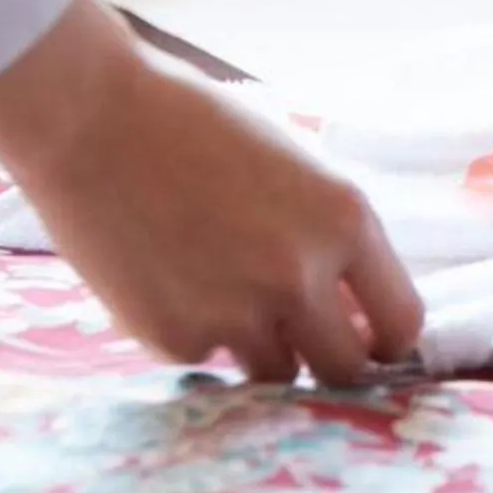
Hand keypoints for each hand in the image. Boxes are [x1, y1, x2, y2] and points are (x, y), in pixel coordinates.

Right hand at [0, 0, 423, 385]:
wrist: (91, 117)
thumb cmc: (196, 124)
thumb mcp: (297, 168)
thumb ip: (330, 235)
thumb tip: (352, 303)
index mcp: (346, 222)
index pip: (402, 320)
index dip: (387, 339)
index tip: (372, 340)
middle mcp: (300, 276)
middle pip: (346, 370)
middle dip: (332, 361)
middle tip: (311, 346)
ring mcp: (235, 314)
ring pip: (275, 375)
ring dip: (264, 350)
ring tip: (225, 293)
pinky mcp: (172, 338)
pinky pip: (205, 357)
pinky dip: (195, 333)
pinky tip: (166, 279)